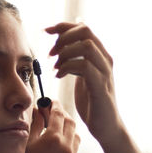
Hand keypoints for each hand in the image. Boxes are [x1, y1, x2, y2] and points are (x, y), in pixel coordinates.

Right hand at [0, 101, 79, 152]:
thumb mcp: (26, 142)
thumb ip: (35, 124)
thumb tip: (39, 110)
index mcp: (53, 139)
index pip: (58, 114)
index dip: (55, 105)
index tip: (51, 101)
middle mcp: (65, 148)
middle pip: (71, 123)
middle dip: (62, 114)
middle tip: (52, 112)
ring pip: (76, 136)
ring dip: (68, 129)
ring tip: (56, 128)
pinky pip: (74, 150)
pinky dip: (68, 142)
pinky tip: (56, 144)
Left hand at [46, 22, 122, 143]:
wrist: (106, 126)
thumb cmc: (92, 101)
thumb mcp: (82, 75)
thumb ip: (76, 59)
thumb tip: (63, 45)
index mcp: (100, 55)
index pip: (83, 28)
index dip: (63, 26)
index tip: (45, 31)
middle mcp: (105, 59)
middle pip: (86, 31)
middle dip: (63, 38)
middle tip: (51, 54)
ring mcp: (105, 72)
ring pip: (86, 46)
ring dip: (65, 53)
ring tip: (55, 66)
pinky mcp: (100, 86)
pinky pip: (84, 67)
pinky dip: (67, 68)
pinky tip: (59, 76)